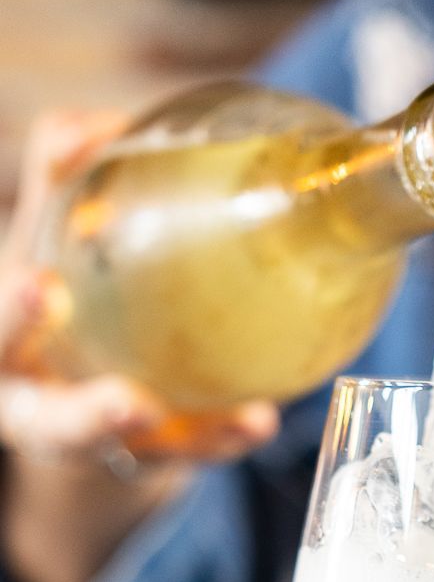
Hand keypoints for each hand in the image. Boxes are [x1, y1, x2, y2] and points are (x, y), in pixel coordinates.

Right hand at [0, 110, 277, 462]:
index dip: (14, 313)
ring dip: (180, 446)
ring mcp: (99, 443)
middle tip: (128, 401)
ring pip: (135, 457)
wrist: (79, 373)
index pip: (0, 330)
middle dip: (87, 415)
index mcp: (6, 347)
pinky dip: (223, 438)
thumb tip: (98, 123)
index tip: (42, 287)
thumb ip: (60, 180)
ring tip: (229, 424)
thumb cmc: (62, 285)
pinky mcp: (151, 457)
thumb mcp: (46, 235)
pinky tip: (259, 420)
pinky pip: (189, 453)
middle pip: (53, 425)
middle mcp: (40, 408)